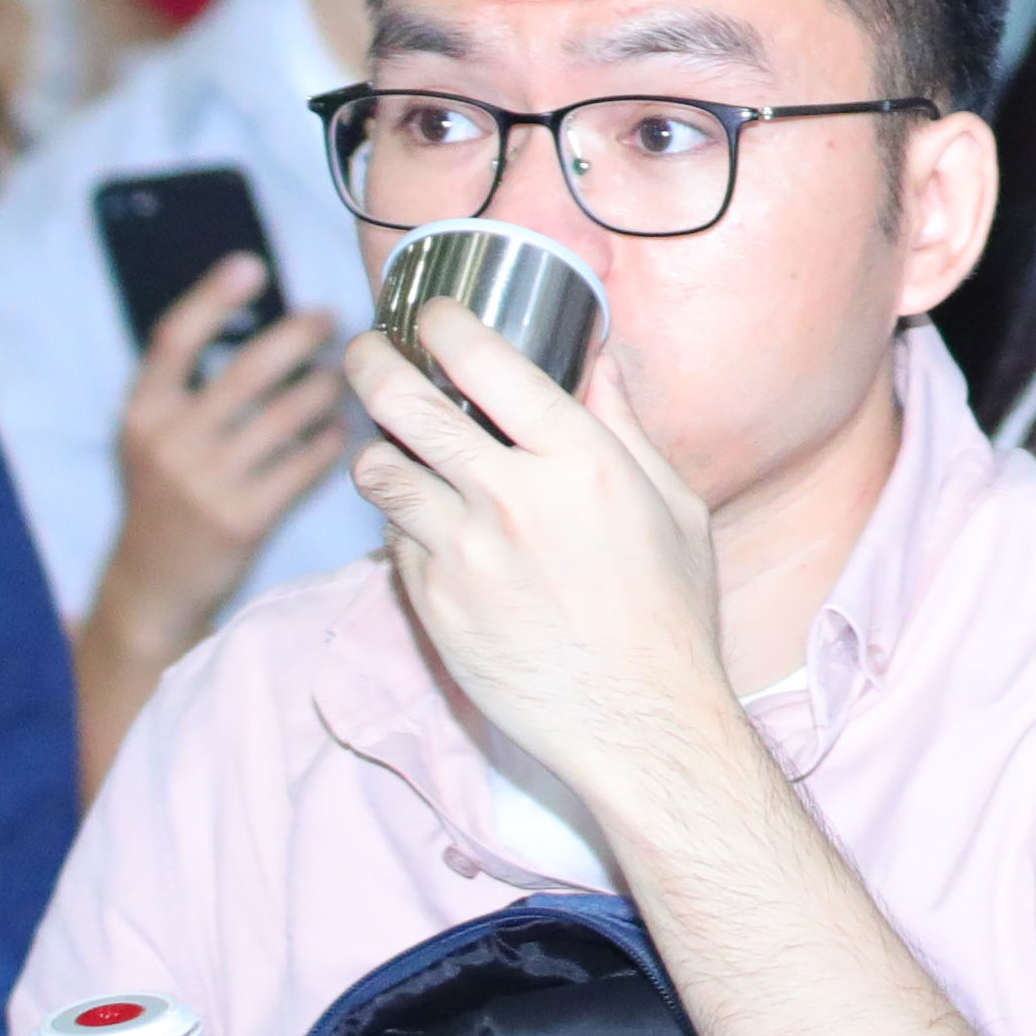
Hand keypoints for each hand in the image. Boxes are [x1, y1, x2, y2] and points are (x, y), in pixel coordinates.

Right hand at [102, 268, 348, 642]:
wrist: (152, 584)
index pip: (174, 340)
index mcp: (142, 414)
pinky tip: (343, 428)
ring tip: (344, 375)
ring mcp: (207, 482)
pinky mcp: (244, 518)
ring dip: (327, 387)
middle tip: (330, 318)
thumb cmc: (166, 494)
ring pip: (289, 414)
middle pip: (248, 368)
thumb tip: (261, 324)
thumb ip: (190, 387)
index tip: (251, 264)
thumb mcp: (155, 436)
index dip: (212, 298)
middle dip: (300, 335)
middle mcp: (169, 442)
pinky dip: (330, 439)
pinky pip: (305, 462)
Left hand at [343, 295, 738, 822]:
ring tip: (385, 443)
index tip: (432, 314)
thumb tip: (596, 357)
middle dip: (370, 362)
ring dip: (374, 448)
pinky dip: (401, 522)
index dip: (444, 324)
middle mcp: (512, 498)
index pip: (485, 361)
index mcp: (578, 459)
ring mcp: (464, 555)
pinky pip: (394, 541)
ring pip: (377, 473)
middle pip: (403, 404)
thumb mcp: (671, 503)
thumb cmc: (669, 609)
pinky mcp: (434, 607)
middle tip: (364, 350)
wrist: (639, 720)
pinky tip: (426, 523)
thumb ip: (622, 425)